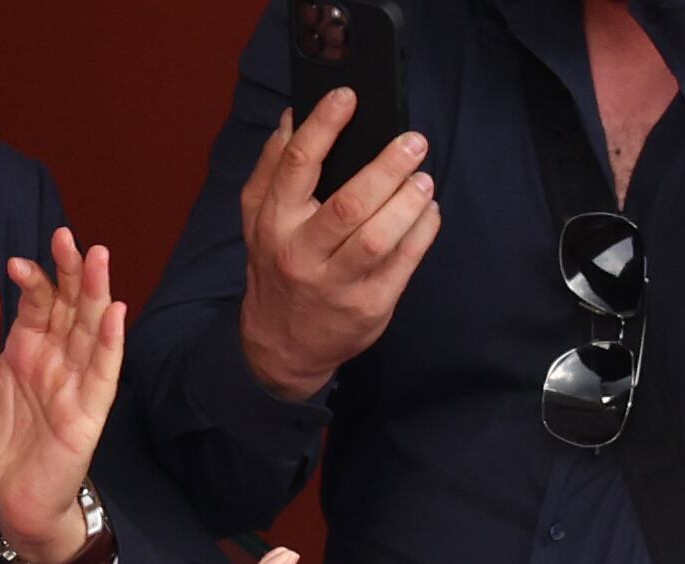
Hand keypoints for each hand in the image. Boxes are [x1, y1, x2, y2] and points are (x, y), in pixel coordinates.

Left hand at [0, 229, 123, 563]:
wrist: (5, 499)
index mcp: (25, 348)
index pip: (37, 302)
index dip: (31, 280)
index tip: (13, 265)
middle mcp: (55, 358)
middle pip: (70, 305)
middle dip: (70, 272)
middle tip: (66, 238)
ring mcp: (76, 380)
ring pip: (91, 328)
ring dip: (96, 293)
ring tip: (97, 257)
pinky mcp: (90, 409)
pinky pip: (104, 371)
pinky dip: (110, 342)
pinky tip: (114, 312)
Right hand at [238, 91, 441, 400]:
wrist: (281, 346)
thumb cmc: (276, 269)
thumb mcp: (258, 222)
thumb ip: (271, 169)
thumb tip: (292, 117)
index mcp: (273, 225)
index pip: (296, 167)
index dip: (323, 126)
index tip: (348, 96)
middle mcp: (301, 255)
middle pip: (349, 205)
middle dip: (386, 167)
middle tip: (413, 142)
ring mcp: (336, 284)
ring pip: (380, 237)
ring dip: (409, 201)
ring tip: (422, 179)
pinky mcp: (369, 305)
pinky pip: (405, 261)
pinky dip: (423, 229)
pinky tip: (427, 210)